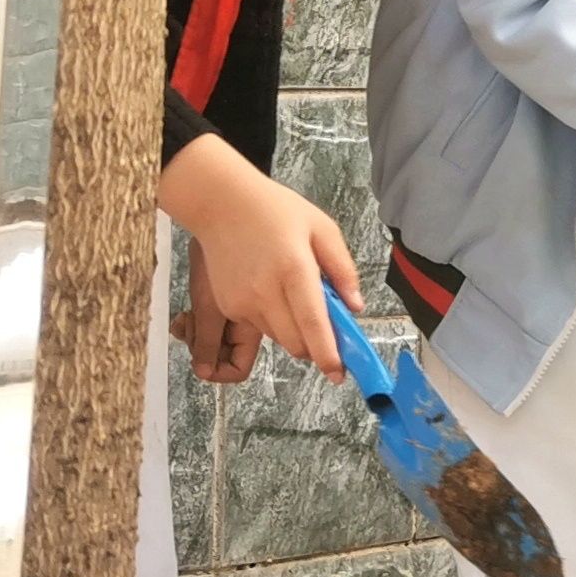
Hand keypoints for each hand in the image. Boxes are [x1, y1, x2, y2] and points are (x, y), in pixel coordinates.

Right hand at [161, 135, 356, 383]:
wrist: (220, 203)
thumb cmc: (275, 211)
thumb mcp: (321, 227)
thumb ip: (342, 269)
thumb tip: (355, 306)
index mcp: (294, 269)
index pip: (313, 323)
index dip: (327, 353)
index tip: (338, 373)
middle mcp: (265, 291)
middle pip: (296, 343)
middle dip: (316, 345)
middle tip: (327, 325)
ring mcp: (243, 303)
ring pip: (279, 338)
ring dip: (295, 331)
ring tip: (294, 294)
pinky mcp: (228, 308)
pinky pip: (260, 329)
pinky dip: (274, 321)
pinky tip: (272, 290)